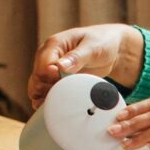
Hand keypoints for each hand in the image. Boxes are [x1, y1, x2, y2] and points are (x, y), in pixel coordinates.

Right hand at [28, 24, 142, 108]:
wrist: (111, 48)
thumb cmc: (102, 42)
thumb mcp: (93, 48)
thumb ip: (77, 57)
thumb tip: (58, 67)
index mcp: (54, 44)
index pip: (43, 65)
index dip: (49, 77)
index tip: (61, 83)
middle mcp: (48, 56)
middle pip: (37, 77)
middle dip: (44, 89)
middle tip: (58, 98)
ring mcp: (51, 68)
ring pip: (38, 86)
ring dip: (44, 96)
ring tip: (54, 106)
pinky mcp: (57, 79)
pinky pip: (47, 90)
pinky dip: (49, 99)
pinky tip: (53, 107)